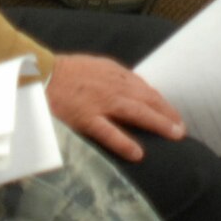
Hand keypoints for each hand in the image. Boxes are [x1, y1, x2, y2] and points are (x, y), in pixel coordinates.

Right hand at [45, 54, 184, 161]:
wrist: (40, 73)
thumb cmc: (65, 71)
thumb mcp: (94, 66)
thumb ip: (114, 77)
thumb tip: (134, 88)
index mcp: (113, 73)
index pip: (145, 88)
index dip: (161, 102)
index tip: (172, 114)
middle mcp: (111, 86)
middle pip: (147, 99)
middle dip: (167, 113)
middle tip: (181, 128)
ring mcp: (100, 102)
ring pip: (136, 112)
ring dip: (158, 123)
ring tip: (174, 135)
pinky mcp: (86, 117)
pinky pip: (108, 132)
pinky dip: (123, 142)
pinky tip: (138, 153)